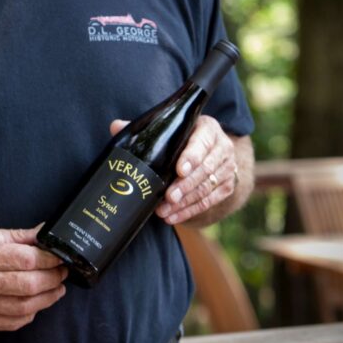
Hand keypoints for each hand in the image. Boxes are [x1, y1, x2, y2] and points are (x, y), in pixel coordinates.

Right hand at [0, 225, 66, 331]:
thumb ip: (19, 236)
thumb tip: (44, 233)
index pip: (28, 260)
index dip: (50, 260)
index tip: (61, 257)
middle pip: (30, 285)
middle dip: (53, 279)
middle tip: (63, 273)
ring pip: (24, 307)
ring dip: (47, 299)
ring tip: (56, 289)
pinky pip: (11, 322)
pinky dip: (29, 314)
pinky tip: (36, 304)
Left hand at [109, 115, 241, 224]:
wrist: (210, 150)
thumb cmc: (182, 137)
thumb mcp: (170, 130)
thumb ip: (145, 130)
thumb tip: (115, 126)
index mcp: (208, 128)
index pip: (201, 142)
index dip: (191, 157)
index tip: (178, 170)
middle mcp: (222, 146)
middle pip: (205, 169)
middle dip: (184, 185)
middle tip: (167, 197)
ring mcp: (227, 167)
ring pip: (207, 187)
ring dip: (184, 202)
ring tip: (164, 211)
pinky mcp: (227, 185)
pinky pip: (210, 201)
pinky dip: (190, 210)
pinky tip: (173, 217)